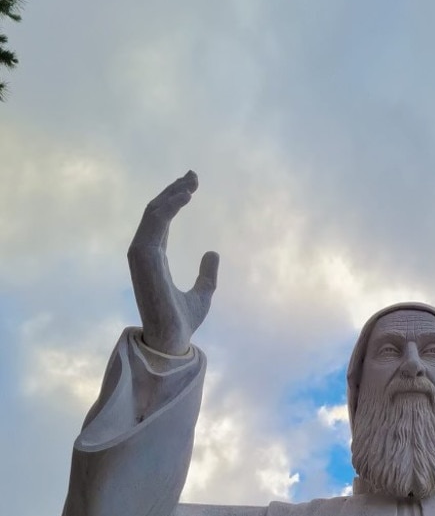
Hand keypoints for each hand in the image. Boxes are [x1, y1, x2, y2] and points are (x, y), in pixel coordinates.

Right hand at [127, 171, 218, 354]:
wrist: (173, 339)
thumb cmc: (183, 322)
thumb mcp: (203, 294)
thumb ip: (207, 275)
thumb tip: (213, 253)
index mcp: (155, 260)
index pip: (161, 222)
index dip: (175, 201)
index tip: (192, 185)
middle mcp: (145, 254)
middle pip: (156, 212)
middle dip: (173, 191)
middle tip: (193, 176)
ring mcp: (141, 254)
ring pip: (153, 213)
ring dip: (172, 195)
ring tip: (192, 182)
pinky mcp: (142, 257)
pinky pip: (154, 223)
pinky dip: (169, 207)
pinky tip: (186, 196)